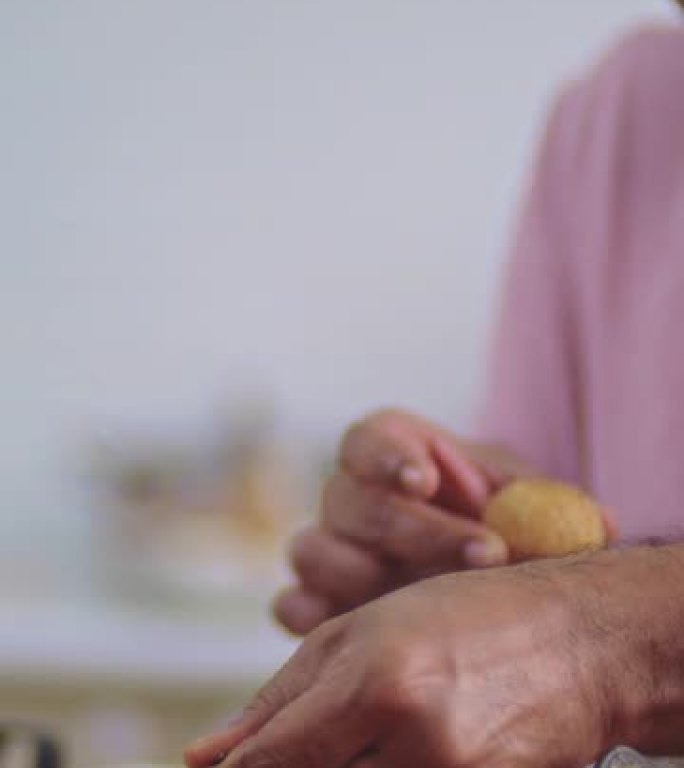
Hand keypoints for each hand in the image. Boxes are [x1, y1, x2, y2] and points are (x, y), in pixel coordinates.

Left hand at [186, 559, 620, 767]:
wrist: (576, 638)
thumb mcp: (364, 629)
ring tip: (367, 737)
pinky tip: (398, 750)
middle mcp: (415, 740)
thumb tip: (205, 758)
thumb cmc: (461, 615)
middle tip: (318, 741)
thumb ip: (281, 697)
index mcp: (375, 680)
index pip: (271, 760)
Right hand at [274, 408, 536, 633]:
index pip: (365, 440)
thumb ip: (536, 504)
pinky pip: (292, 607)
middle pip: (346, 500)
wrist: (493, 577)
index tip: (425, 481)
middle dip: (415, 531)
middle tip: (487, 553)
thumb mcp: (531, 505)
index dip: (387, 456)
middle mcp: (350, 498)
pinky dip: (313, 619)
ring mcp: (326, 551)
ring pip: (311, 551)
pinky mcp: (315, 603)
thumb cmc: (511, 530)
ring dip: (368, 579)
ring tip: (432, 608)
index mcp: (392, 455)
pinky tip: (361, 637)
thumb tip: (561, 520)